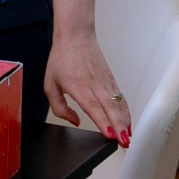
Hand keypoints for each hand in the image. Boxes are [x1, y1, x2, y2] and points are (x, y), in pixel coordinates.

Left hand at [44, 26, 132, 146]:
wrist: (75, 35)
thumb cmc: (62, 58)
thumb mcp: (50, 84)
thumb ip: (59, 107)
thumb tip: (75, 121)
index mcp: (78, 86)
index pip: (93, 106)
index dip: (102, 122)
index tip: (109, 135)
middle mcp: (94, 84)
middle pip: (110, 107)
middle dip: (119, 126)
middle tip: (124, 142)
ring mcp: (105, 81)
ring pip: (118, 103)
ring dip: (125, 121)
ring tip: (128, 137)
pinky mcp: (111, 79)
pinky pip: (120, 97)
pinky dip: (125, 111)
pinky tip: (127, 123)